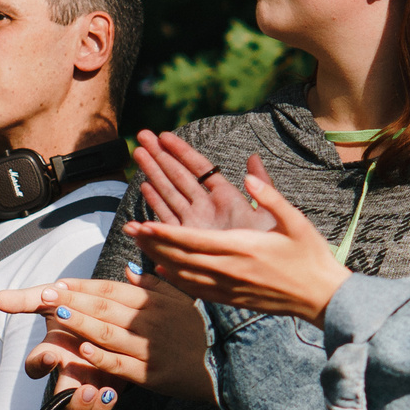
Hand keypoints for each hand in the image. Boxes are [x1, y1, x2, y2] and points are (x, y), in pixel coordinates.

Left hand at [0, 273, 216, 409]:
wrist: (228, 365)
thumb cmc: (203, 329)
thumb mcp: (183, 298)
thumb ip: (154, 284)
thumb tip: (126, 269)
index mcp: (155, 301)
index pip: (111, 290)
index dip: (83, 286)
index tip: (58, 283)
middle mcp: (150, 321)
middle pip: (104, 308)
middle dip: (72, 299)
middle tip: (45, 295)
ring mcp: (150, 348)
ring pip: (108, 333)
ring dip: (81, 323)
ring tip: (58, 314)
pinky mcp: (152, 374)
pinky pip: (123, 364)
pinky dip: (102, 358)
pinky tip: (84, 351)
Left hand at [128, 155, 349, 322]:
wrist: (320, 297)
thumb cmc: (310, 256)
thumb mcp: (296, 221)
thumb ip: (270, 196)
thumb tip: (249, 173)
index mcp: (241, 249)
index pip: (193, 240)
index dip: (164, 232)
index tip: (142, 223)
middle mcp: (229, 270)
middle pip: (180, 256)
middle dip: (152, 242)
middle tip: (128, 230)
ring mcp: (228, 288)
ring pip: (183, 273)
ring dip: (159, 257)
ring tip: (139, 245)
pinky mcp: (231, 299)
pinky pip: (195, 289)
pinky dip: (175, 278)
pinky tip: (163, 269)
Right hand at [129, 131, 276, 231]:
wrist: (265, 275)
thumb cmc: (272, 245)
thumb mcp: (269, 212)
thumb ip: (263, 183)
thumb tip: (254, 156)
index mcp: (226, 197)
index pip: (199, 167)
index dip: (181, 151)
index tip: (164, 135)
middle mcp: (207, 207)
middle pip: (179, 176)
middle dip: (160, 156)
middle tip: (141, 136)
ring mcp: (195, 222)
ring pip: (169, 192)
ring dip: (153, 173)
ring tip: (138, 153)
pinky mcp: (187, 239)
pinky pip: (167, 217)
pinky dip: (155, 202)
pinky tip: (144, 186)